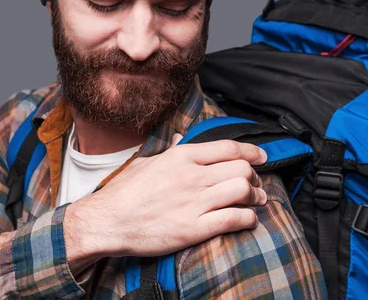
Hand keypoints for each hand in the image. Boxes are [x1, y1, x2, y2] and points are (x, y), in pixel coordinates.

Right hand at [64, 135, 267, 272]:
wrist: (106, 221)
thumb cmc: (124, 192)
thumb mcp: (147, 162)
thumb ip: (170, 150)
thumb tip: (181, 138)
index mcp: (182, 157)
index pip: (228, 147)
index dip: (251, 151)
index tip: (261, 157)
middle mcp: (191, 176)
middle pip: (240, 168)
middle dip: (255, 177)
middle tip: (256, 184)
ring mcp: (193, 202)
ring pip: (242, 190)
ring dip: (255, 196)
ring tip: (256, 201)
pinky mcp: (192, 228)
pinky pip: (232, 219)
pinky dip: (247, 218)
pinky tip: (247, 219)